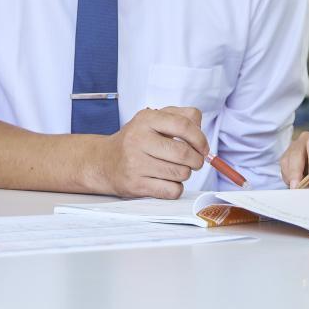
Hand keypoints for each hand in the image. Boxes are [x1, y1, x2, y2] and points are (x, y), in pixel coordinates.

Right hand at [93, 106, 207, 198]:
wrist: (104, 161)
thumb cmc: (137, 139)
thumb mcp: (155, 119)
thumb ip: (182, 117)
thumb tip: (201, 132)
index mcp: (147, 119)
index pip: (183, 125)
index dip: (200, 138)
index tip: (203, 147)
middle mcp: (138, 139)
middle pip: (183, 153)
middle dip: (196, 160)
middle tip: (196, 161)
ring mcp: (135, 163)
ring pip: (180, 173)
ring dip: (185, 173)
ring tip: (177, 169)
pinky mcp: (135, 185)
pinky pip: (171, 190)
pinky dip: (176, 188)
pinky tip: (168, 181)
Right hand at [280, 129, 308, 188]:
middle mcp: (307, 139)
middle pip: (296, 151)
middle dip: (296, 170)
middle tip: (298, 187)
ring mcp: (295, 148)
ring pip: (287, 160)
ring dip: (291, 176)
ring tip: (300, 189)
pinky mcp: (288, 159)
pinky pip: (284, 168)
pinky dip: (288, 179)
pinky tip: (297, 185)